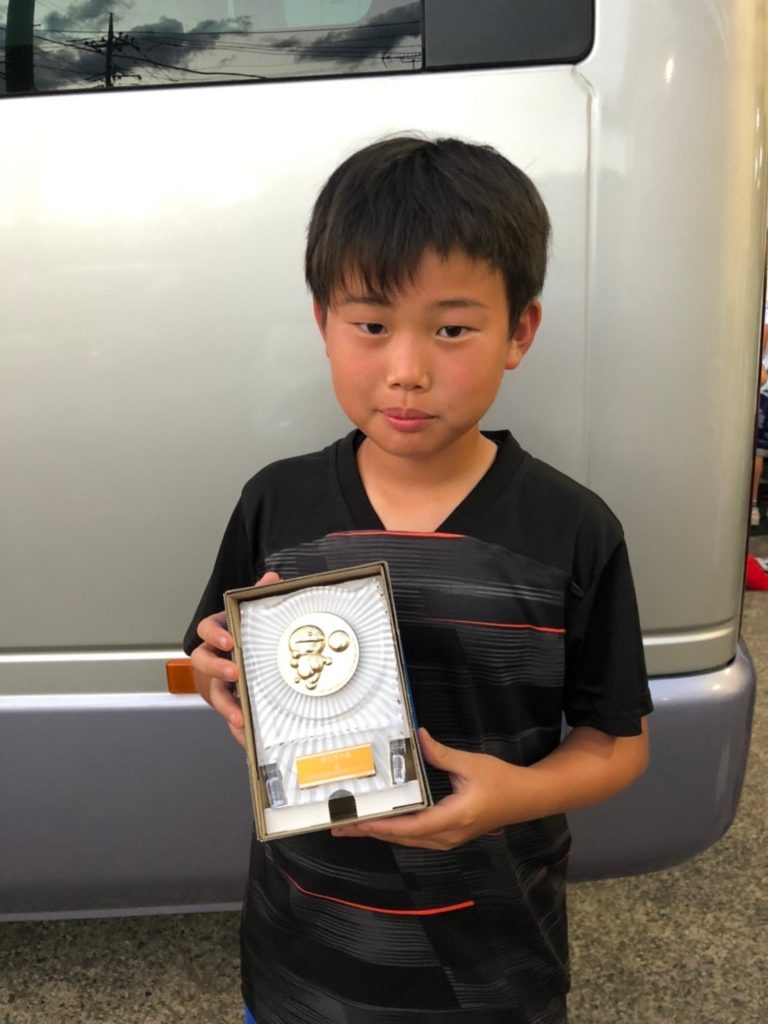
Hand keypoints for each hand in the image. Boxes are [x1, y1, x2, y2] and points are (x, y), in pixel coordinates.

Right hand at [190, 571, 280, 746]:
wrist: (239, 659)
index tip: (228, 639)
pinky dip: (236, 728)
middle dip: (216, 668)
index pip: (206, 630)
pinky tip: (247, 738)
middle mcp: (212, 657)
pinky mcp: (226, 702)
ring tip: (238, 717)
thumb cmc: (245, 636)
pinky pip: (228, 716)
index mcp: (218, 633)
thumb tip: (273, 578)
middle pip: (203, 661)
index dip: (214, 635)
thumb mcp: (252, 615)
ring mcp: (217, 682)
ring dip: (225, 705)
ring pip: (214, 693)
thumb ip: (260, 596)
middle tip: (234, 673)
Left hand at [331, 728, 522, 849]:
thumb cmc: (501, 781)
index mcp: (452, 819)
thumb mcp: (470, 764)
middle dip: (370, 831)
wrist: (526, 799)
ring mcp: (448, 839)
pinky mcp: (449, 835)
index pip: (408, 827)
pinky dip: (395, 831)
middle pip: (402, 838)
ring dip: (380, 833)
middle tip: (339, 825)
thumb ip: (440, 754)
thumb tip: (416, 737)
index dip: (378, 825)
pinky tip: (382, 823)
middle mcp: (447, 835)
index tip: (354, 821)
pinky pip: (416, 837)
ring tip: (354, 825)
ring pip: (408, 840)